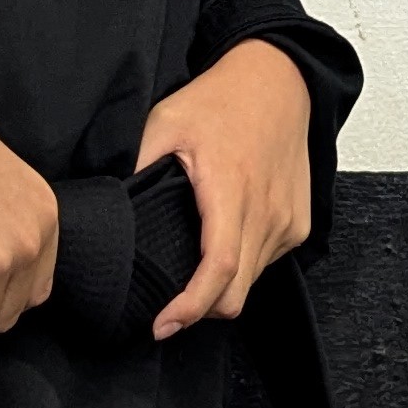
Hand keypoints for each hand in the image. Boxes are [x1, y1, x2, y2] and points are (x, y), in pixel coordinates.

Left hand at [134, 39, 312, 340]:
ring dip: (220, 288)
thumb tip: (108, 211)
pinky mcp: (298, 225)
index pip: (219, 267)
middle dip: (199, 310)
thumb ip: (137, 166)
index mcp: (231, 188)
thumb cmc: (222, 100)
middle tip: (165, 305)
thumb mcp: (165, 121)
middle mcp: (266, 211)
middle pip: (235, 293)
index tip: (161, 326)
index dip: (190, 306)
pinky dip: (241, 268)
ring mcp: (287, 221)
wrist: (279, 81)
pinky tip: (221, 241)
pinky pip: (265, 265)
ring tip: (191, 265)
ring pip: (250, 283)